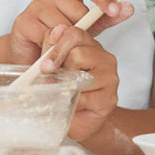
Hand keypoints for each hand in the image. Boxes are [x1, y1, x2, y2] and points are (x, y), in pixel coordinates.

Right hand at [9, 0, 133, 63]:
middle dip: (82, 30)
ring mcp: (36, 5)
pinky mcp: (24, 20)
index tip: (114, 9)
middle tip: (78, 42)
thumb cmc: (60, 38)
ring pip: (62, 24)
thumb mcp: (87, 29)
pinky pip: (46, 35)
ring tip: (62, 50)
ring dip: (65, 41)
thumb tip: (129, 8)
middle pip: (77, 9)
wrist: (30, 56)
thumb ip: (106, 18)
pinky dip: (52, 47)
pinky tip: (49, 52)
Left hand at [43, 24, 118, 140]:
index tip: (44, 58)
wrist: (77, 120)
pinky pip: (84, 97)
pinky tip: (71, 105)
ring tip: (62, 90)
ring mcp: (109, 77)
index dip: (56, 44)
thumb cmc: (64, 91)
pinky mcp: (109, 98)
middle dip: (58, 65)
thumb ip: (50, 54)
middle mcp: (103, 58)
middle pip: (76, 52)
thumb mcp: (53, 68)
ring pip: (81, 74)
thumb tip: (44, 58)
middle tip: (47, 74)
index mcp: (89, 45)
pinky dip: (71, 103)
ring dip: (65, 85)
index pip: (74, 33)